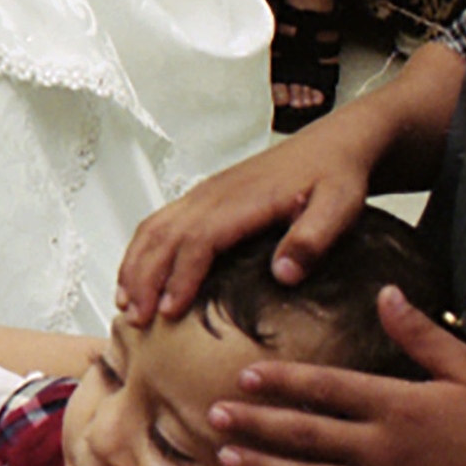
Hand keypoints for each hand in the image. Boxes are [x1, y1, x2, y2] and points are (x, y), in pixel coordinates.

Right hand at [117, 126, 375, 322]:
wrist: (334, 144)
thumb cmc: (336, 176)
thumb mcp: (339, 207)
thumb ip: (312, 239)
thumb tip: (282, 274)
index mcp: (241, 201)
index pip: (197, 241)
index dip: (179, 277)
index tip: (167, 313)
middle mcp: (214, 195)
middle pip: (164, 236)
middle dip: (143, 278)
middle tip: (136, 321)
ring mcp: (205, 195)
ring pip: (155, 228)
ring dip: (135, 265)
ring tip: (125, 304)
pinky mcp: (205, 198)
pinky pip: (161, 222)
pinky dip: (141, 249)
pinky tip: (138, 274)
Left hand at [208, 287, 465, 465]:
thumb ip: (421, 333)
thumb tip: (387, 292)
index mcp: (400, 407)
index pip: (328, 389)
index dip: (282, 381)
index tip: (245, 375)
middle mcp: (385, 451)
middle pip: (306, 436)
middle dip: (255, 425)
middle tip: (212, 416)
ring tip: (226, 460)